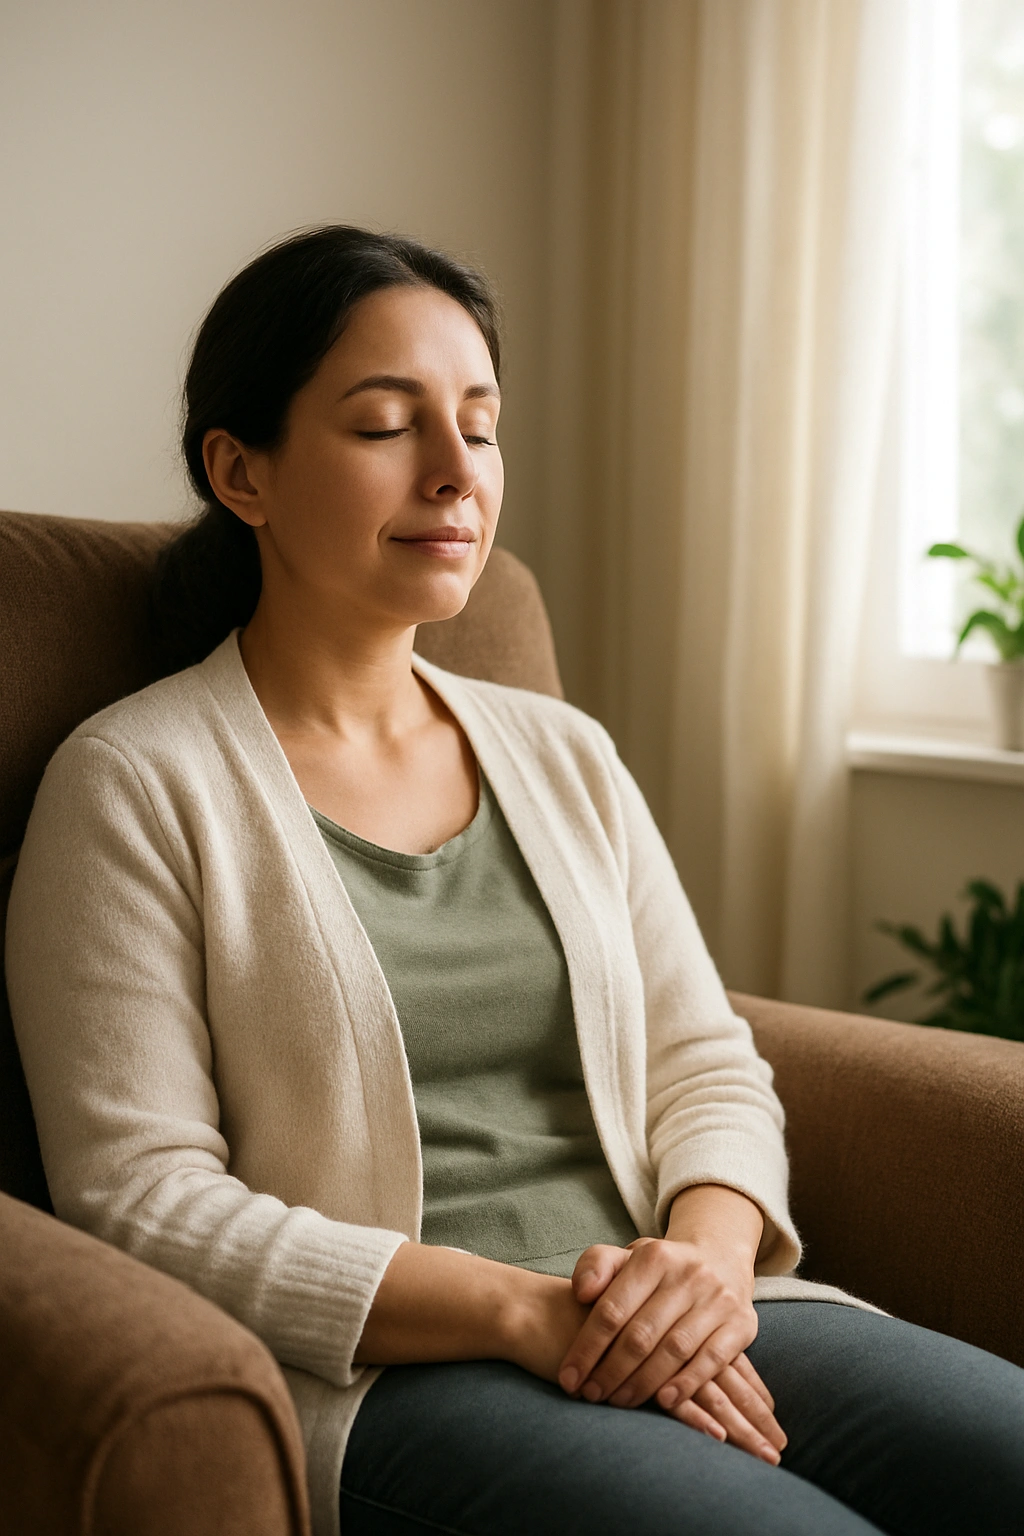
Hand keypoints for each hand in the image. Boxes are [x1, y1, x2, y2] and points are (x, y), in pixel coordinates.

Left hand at [557, 1238, 784, 1463]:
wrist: (720, 1258)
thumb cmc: (660, 1268)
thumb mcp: (627, 1257)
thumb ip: (596, 1266)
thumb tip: (582, 1292)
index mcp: (654, 1256)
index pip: (613, 1308)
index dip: (587, 1347)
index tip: (569, 1378)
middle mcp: (688, 1275)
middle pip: (641, 1334)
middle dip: (611, 1371)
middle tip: (590, 1395)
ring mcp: (718, 1300)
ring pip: (674, 1350)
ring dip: (642, 1383)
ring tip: (618, 1402)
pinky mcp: (742, 1325)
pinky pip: (711, 1360)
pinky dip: (687, 1383)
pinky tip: (664, 1401)